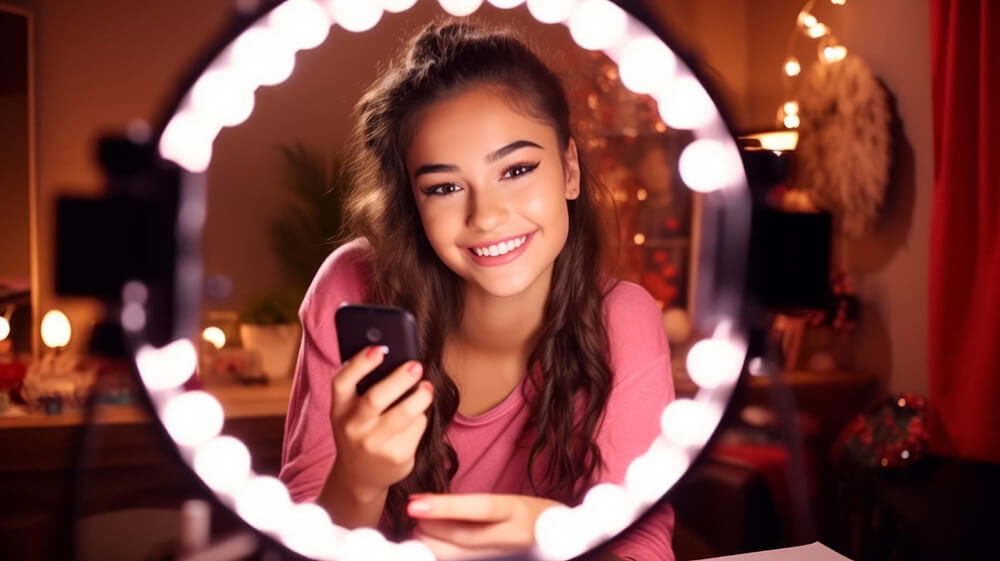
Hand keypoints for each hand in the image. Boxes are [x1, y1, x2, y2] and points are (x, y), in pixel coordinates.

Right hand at [327, 346, 432, 502]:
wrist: (360, 475)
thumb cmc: (360, 430)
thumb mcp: (352, 411)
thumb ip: (365, 387)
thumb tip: (398, 358)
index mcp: (340, 409)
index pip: (342, 382)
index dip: (359, 364)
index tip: (378, 349)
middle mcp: (353, 428)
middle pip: (376, 398)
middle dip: (399, 379)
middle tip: (416, 366)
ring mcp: (375, 445)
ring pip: (405, 413)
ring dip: (421, 396)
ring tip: (426, 388)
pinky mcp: (397, 457)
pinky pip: (417, 427)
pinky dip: (421, 417)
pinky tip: (416, 417)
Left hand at [407, 493, 563, 559]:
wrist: (559, 541)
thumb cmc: (530, 515)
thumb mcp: (511, 503)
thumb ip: (477, 508)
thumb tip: (435, 506)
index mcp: (516, 510)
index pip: (477, 508)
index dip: (444, 507)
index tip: (415, 505)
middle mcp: (511, 536)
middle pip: (462, 537)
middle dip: (430, 527)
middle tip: (414, 512)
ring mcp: (504, 556)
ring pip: (457, 556)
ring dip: (432, 543)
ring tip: (420, 527)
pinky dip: (442, 552)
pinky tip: (433, 543)